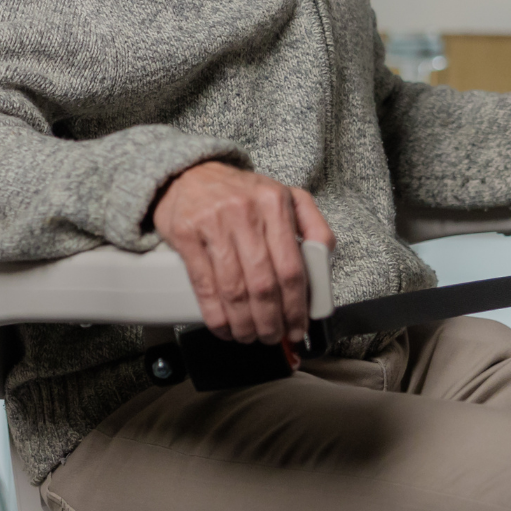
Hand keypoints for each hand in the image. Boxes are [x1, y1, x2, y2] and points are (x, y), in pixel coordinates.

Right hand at [151, 162, 334, 343]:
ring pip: (234, 289)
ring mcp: (213, 222)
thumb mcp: (283, 195)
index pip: (292, 267)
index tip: (297, 326)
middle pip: (264, 284)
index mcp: (274, 203)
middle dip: (270, 321)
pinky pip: (204, 285)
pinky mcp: (186, 234)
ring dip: (244, 323)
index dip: (296, 307)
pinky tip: (223, 326)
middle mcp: (245, 211)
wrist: (188, 174)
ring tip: (249, 335)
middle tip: (272, 337)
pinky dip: (215, 314)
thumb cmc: (239, 192)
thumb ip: (312, 225)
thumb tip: (325, 259)